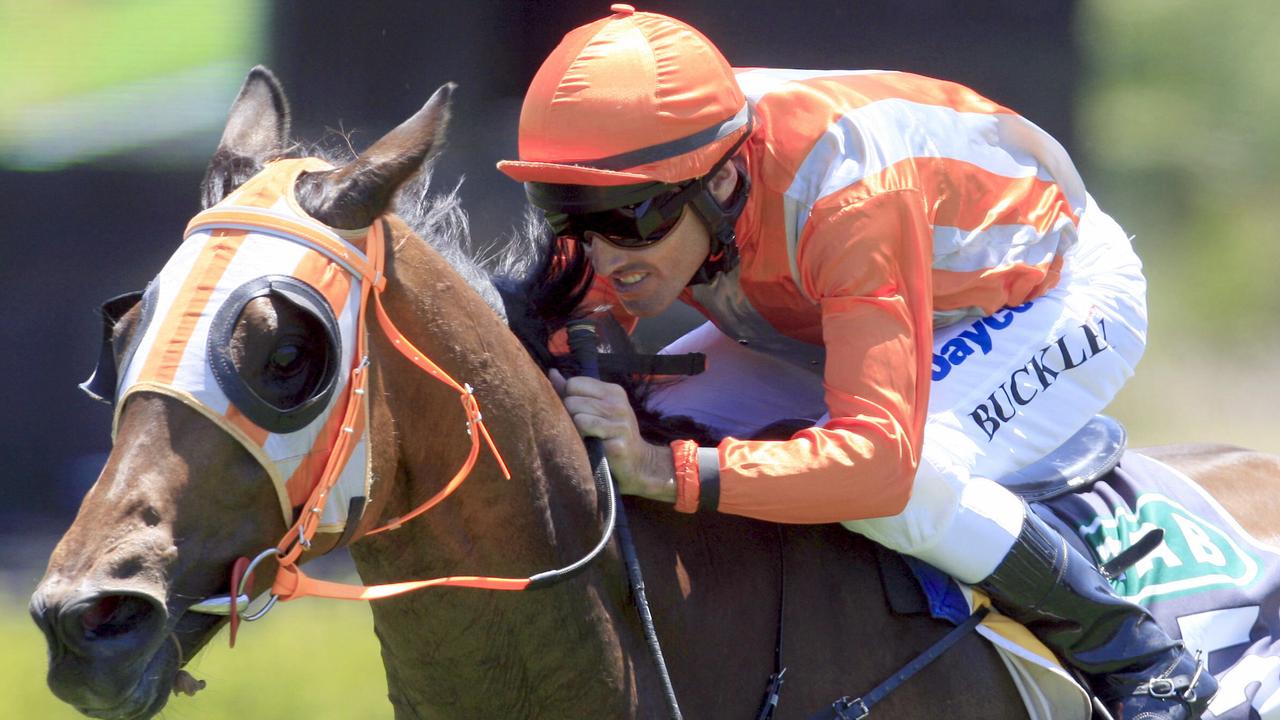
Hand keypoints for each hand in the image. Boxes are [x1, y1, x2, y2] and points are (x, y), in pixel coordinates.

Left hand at [549, 369, 675, 502]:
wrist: (638, 464)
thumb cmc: (612, 434)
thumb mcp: (598, 408)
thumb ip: (574, 391)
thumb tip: (552, 373)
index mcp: (613, 391)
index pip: (574, 383)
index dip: (568, 398)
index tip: (577, 412)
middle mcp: (618, 404)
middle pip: (572, 400)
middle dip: (570, 416)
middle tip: (582, 430)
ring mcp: (620, 424)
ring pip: (577, 417)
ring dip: (576, 431)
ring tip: (587, 438)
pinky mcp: (617, 443)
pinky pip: (586, 434)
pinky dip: (583, 442)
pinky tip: (593, 447)